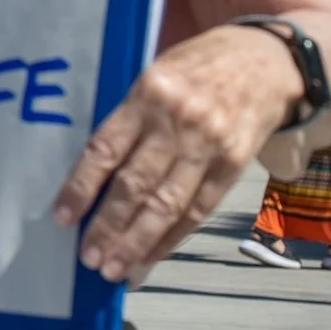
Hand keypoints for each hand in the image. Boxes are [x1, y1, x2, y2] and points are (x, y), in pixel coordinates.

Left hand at [52, 23, 303, 281]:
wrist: (267, 60)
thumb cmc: (198, 66)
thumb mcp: (155, 73)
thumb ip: (128, 117)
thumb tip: (93, 171)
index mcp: (148, 94)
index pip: (105, 149)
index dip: (81, 187)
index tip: (63, 217)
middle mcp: (178, 123)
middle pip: (137, 185)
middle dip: (109, 227)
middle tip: (89, 259)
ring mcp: (209, 147)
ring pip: (168, 205)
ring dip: (138, 243)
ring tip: (115, 269)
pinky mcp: (234, 165)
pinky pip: (199, 210)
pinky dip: (172, 238)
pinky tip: (151, 258)